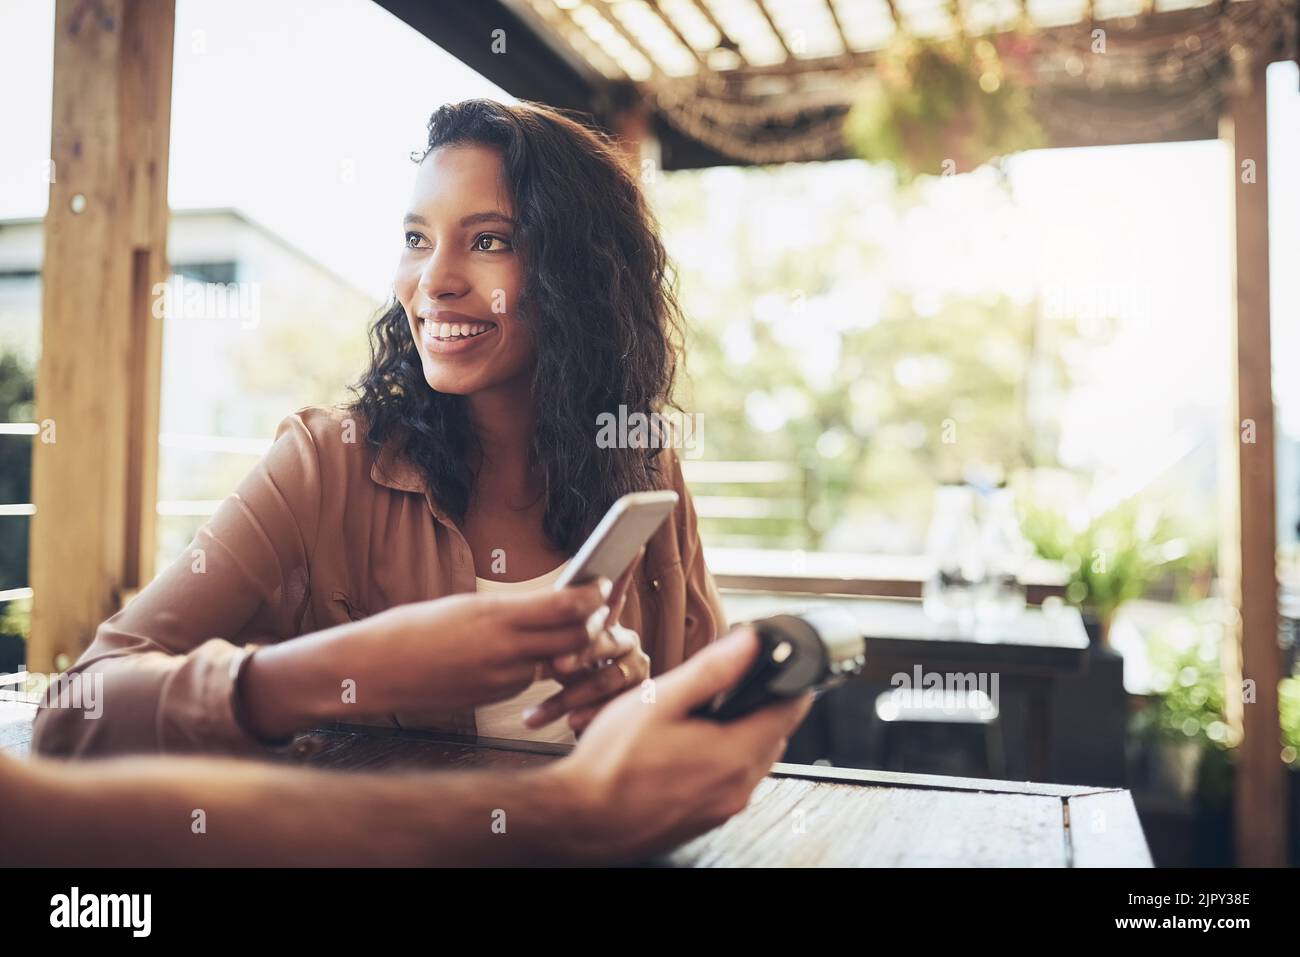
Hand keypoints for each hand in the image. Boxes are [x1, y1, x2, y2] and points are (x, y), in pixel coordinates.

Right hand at [243, 578, 613, 738]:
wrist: (372, 672)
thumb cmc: (410, 629)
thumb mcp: (462, 606)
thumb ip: (507, 611)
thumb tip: (545, 607)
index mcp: (496, 616)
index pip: (566, 607)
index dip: (592, 597)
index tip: (604, 584)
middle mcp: (504, 650)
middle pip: (573, 639)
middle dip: (590, 625)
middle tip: (599, 608)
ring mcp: (500, 680)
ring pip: (554, 662)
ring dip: (568, 647)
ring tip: (575, 627)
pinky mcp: (493, 698)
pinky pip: (528, 679)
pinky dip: (538, 665)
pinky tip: (535, 654)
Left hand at [522, 551, 647, 731]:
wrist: (580, 718)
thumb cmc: (563, 675)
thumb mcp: (552, 650)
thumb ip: (556, 627)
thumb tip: (546, 601)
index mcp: (606, 622)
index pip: (615, 592)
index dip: (625, 571)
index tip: (632, 546)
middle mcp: (627, 640)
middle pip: (606, 639)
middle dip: (581, 652)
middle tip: (555, 664)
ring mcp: (636, 667)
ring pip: (610, 676)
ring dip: (574, 694)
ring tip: (540, 712)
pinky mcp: (638, 695)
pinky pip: (616, 703)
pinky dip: (590, 714)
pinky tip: (570, 723)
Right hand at [541, 625, 813, 864]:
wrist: (579, 820)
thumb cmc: (610, 765)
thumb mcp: (659, 701)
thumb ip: (711, 671)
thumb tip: (750, 644)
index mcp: (734, 754)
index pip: (791, 711)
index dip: (788, 681)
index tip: (775, 664)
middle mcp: (738, 788)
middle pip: (774, 735)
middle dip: (759, 706)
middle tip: (726, 686)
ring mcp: (724, 809)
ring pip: (753, 761)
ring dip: (740, 735)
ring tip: (700, 718)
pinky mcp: (707, 820)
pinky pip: (732, 782)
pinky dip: (722, 761)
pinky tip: (685, 751)